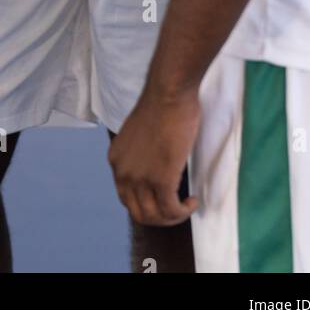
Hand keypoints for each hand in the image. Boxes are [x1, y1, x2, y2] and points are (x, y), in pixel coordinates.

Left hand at [108, 83, 200, 225]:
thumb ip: (141, 155)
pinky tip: (192, 201)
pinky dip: (183, 212)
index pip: (126, 197)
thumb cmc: (160, 106)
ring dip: (173, 217)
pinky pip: (171, 210)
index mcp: (116, 160)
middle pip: (138, 212)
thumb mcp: (139, 136)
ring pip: (154, 216)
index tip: (163, 198)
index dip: (146, 204)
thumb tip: (154, 169)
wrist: (169, 93)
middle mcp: (123, 173)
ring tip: (186, 206)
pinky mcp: (160, 180)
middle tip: (177, 208)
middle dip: (159, 217)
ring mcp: (140, 178)